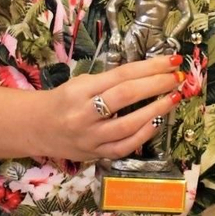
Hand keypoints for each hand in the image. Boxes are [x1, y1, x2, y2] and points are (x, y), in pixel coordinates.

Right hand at [30, 54, 185, 161]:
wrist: (36, 128)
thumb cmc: (64, 100)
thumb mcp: (81, 83)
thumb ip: (111, 80)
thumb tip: (151, 72)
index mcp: (80, 90)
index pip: (121, 75)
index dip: (150, 67)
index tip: (172, 61)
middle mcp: (83, 114)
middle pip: (126, 96)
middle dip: (157, 85)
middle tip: (178, 77)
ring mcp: (89, 138)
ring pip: (128, 125)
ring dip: (156, 110)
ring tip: (174, 98)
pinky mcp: (94, 155)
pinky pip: (124, 146)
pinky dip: (144, 134)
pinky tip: (158, 121)